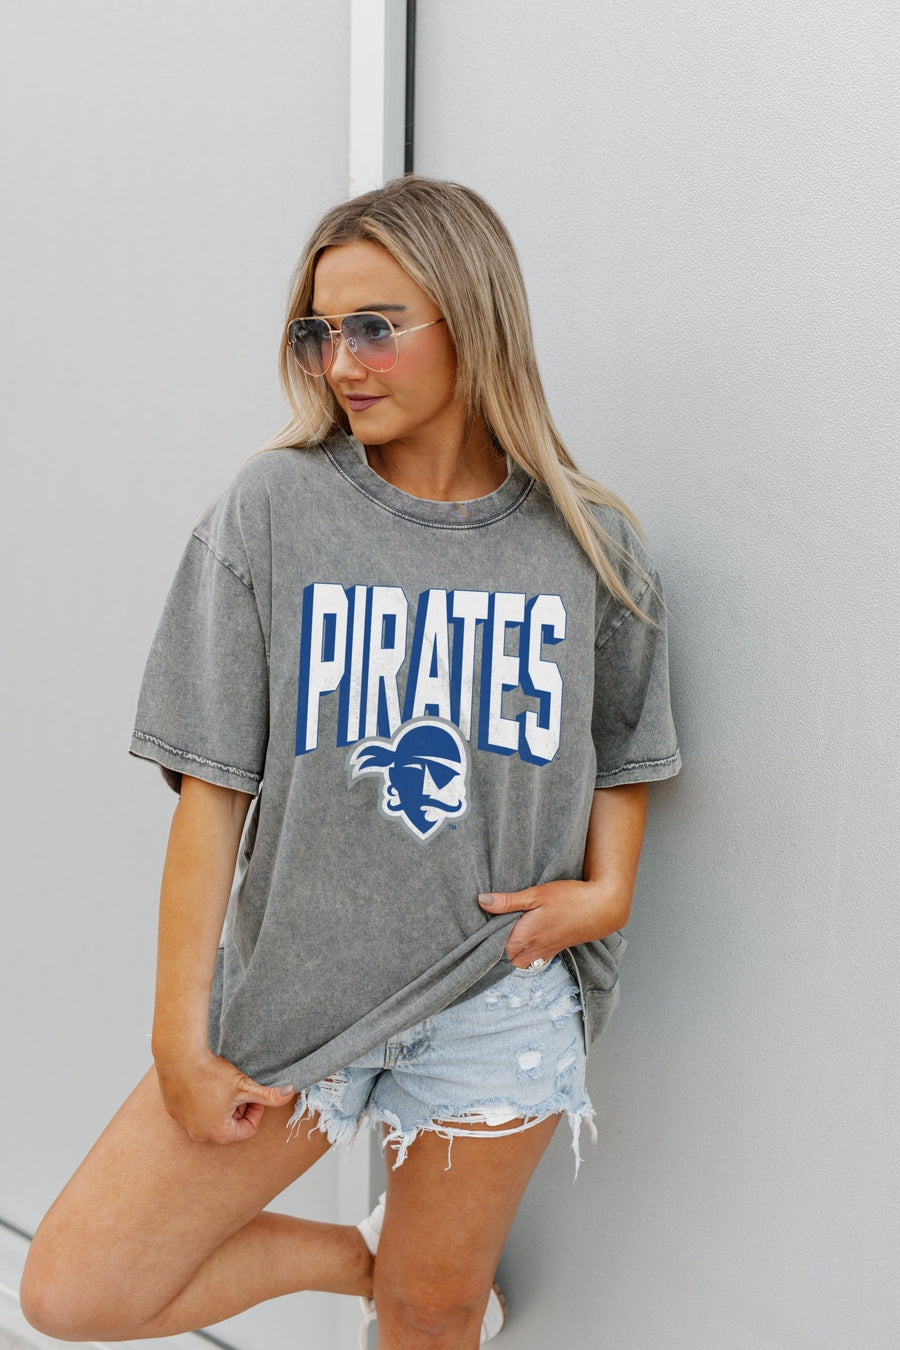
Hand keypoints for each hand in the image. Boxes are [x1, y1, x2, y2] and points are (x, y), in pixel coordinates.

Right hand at [155, 1050, 294, 1144]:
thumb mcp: (244, 1085)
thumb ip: (268, 1095)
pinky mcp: (174, 1112)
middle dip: (238, 1108)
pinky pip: (193, 1112)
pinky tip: (204, 1084)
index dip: (256, 1110)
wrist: (180, 1058)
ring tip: (221, 1085)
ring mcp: (184, 1124)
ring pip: (211, 1118)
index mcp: (219, 1132)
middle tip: (238, 1088)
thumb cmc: (211, 1073)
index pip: (248, 1129)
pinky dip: (202, 1101)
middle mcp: (200, 1134)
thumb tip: (289, 1094)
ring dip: (220, 1105)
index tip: (253, 1093)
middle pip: (229, 1125)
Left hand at [478, 879, 629, 968]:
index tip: (482, 925)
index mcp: (524, 937)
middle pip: (504, 958)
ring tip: (507, 933)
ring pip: (517, 962)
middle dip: (496, 947)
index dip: (486, 936)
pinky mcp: (554, 952)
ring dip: (511, 951)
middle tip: (493, 927)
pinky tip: (525, 940)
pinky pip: (532, 962)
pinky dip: (525, 955)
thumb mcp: (536, 894)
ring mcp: (544, 954)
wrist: (602, 908)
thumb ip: (508, 901)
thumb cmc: (570, 899)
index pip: (493, 946)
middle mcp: (532, 951)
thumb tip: (482, 901)